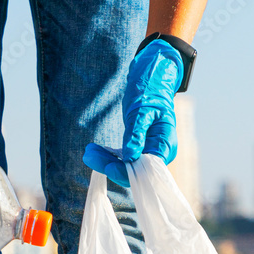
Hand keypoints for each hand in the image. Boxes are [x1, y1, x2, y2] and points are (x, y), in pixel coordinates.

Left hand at [82, 39, 182, 186]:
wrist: (152, 82)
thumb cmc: (150, 92)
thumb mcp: (142, 111)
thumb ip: (136, 134)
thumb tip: (130, 157)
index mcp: (165, 145)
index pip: (146, 169)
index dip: (126, 171)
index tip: (106, 166)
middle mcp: (159, 153)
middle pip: (133, 170)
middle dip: (109, 165)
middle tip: (88, 155)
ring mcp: (148, 152)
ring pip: (125, 165)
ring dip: (105, 161)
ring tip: (88, 152)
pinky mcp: (139, 149)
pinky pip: (122, 158)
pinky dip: (108, 155)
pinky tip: (94, 150)